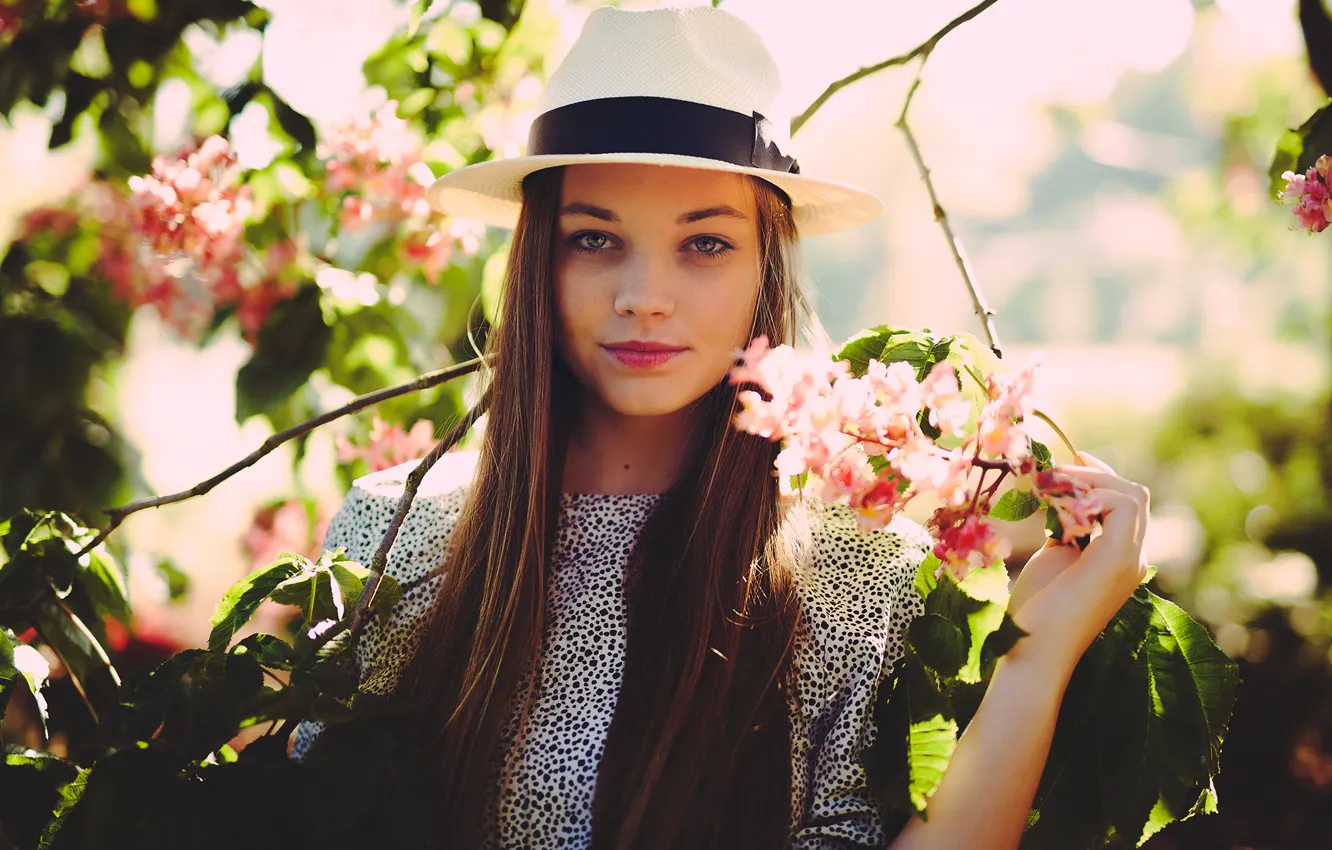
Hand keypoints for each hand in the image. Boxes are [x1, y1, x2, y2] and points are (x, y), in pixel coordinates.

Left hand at [1004, 453, 1150, 679]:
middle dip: (1094, 474)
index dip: (1100, 477)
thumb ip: (1066, 531)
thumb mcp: (1053, 558)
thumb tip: (1062, 501)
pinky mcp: (1119, 560)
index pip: (1126, 504)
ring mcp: (1131, 560)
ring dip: (1090, 481)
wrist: (1032, 647)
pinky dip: (1092, 494)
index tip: (1067, 462)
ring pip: (1133, 495)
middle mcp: (1134, 558)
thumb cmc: (1035, 609)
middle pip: (1134, 495)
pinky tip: (1058, 504)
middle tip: (1053, 471)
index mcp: (1120, 558)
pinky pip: (1122, 506)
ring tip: (1049, 486)